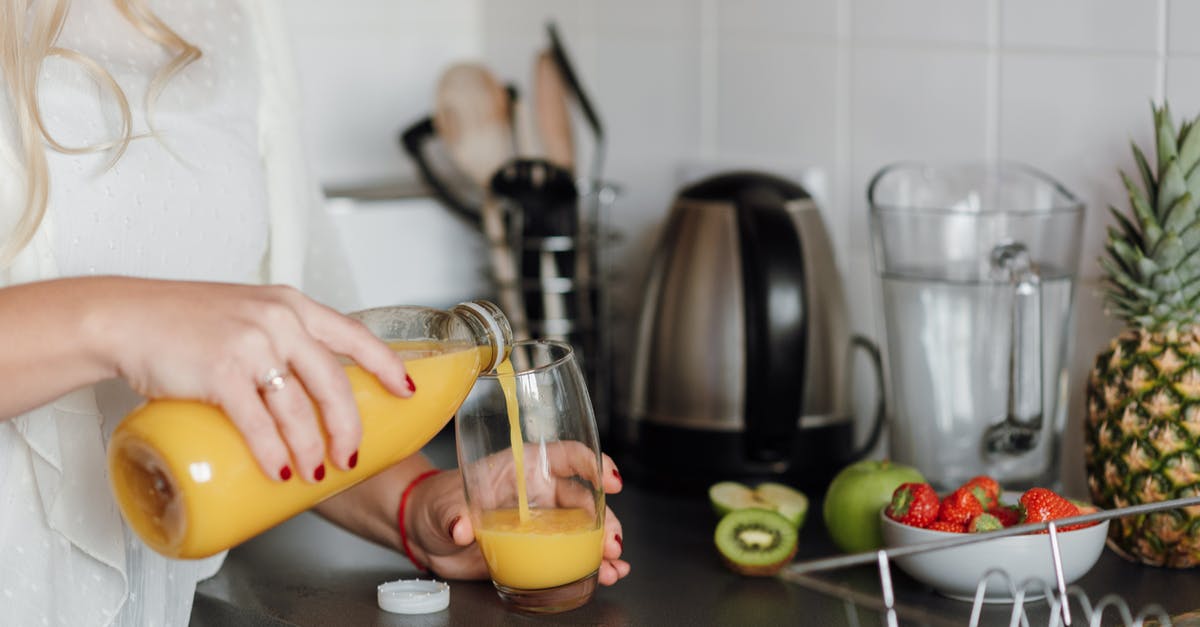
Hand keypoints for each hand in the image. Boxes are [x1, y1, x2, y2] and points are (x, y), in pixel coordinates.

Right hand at [93, 277, 411, 481]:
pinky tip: (279, 471)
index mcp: (292, 306)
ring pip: (298, 409)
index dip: (386, 366)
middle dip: (348, 427)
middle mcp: (279, 321)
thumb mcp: (249, 314)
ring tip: (313, 473)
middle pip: (334, 383)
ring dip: (311, 450)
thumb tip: (311, 391)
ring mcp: (251, 346)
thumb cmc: (185, 321)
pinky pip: (258, 423)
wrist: (127, 317)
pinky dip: (272, 453)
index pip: (355, 335)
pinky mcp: (220, 373)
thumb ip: (282, 338)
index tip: (406, 391)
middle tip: (348, 456)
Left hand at [407, 453, 630, 584]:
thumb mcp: (443, 506)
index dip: (593, 464)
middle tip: (611, 543)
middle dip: (605, 520)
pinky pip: (572, 556)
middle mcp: (539, 493)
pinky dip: (593, 565)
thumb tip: (462, 528)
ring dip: (604, 546)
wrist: (426, 535)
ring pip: (585, 530)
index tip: (610, 481)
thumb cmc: (437, 504)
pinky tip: (608, 574)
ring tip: (614, 565)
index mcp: (522, 468)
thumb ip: (454, 516)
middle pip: (585, 499)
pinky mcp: (538, 550)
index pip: (566, 456)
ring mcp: (542, 523)